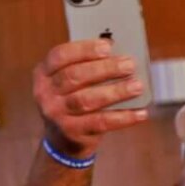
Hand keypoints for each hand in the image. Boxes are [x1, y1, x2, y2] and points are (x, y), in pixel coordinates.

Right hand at [32, 39, 149, 157]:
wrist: (61, 139)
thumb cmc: (71, 99)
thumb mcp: (68, 82)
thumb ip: (86, 67)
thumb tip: (121, 56)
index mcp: (43, 73)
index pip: (59, 55)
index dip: (84, 50)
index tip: (109, 46)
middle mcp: (45, 93)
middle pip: (74, 76)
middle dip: (104, 69)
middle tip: (129, 65)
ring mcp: (56, 114)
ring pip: (87, 100)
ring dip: (115, 92)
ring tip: (137, 86)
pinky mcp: (71, 132)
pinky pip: (100, 123)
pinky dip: (123, 117)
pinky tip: (141, 112)